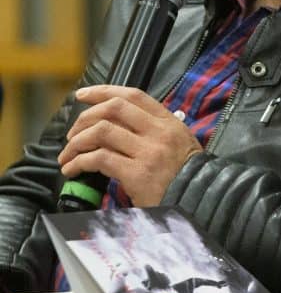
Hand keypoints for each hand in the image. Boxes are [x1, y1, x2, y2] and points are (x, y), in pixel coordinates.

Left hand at [57, 85, 202, 206]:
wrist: (200, 201)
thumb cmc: (187, 175)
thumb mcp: (180, 141)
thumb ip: (155, 129)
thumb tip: (121, 123)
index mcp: (168, 122)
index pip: (132, 95)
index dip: (103, 91)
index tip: (83, 95)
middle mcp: (158, 132)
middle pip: (113, 109)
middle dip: (85, 118)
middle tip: (73, 133)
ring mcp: (148, 152)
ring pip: (102, 132)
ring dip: (77, 142)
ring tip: (68, 154)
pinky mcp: (137, 174)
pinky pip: (100, 160)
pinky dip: (80, 162)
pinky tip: (73, 169)